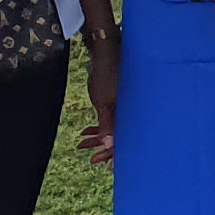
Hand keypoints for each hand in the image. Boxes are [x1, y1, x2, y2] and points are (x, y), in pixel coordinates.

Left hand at [79, 26, 119, 166]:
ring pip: (114, 129)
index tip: (98, 161)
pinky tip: (85, 132)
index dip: (112, 153)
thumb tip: (109, 146)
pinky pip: (110, 120)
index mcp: (132, 112)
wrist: (106, 53)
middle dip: (105, 149)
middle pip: (121, 137)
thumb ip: (107, 125)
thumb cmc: (107, 75)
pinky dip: (99, 127)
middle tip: (90, 159)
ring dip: (99, 138)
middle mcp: (132, 111)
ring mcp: (125, 106)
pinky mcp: (118, 101)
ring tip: (82, 144)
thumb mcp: (104, 102)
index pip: (125, 139)